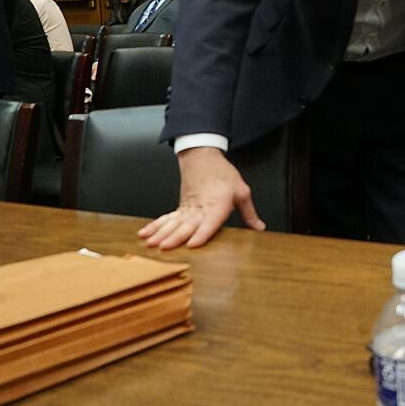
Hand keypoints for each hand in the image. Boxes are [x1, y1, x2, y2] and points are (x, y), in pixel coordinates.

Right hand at [136, 147, 264, 248]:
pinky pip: (166, 218)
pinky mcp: (180, 207)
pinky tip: (144, 233)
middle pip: (186, 225)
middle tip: (164, 247)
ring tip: (150, 243)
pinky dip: (154, 226)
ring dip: (161, 234)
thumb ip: (249, 212)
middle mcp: (200, 209)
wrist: (204, 158)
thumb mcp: (242, 192)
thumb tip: (260, 228)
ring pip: (172, 223)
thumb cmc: (223, 175)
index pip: (210, 222)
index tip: (193, 243)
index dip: (202, 233)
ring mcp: (187, 208)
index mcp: (217, 205)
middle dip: (174, 237)